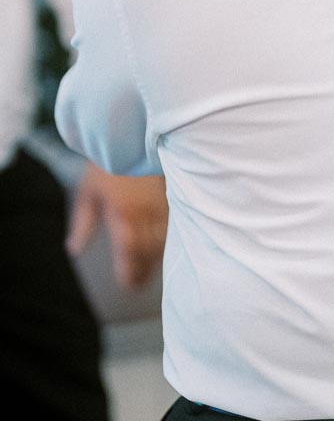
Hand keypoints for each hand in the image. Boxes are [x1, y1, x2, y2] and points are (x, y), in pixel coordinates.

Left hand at [67, 164, 167, 289]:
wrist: (129, 134)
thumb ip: (82, 224)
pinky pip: (172, 226)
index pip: (128, 249)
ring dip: (155, 259)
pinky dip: (167, 241)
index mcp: (122, 212)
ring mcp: (161, 204)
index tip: (127, 284)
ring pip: (162, 240)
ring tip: (149, 273)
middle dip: (143, 270)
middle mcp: (144, 211)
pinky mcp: (172, 197)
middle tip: (138, 286)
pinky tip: (162, 249)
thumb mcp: (87, 193)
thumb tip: (74, 249)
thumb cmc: (105, 163)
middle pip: (147, 250)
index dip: (129, 270)